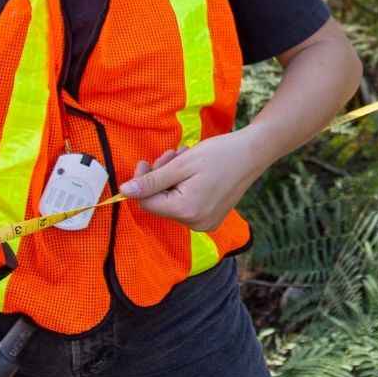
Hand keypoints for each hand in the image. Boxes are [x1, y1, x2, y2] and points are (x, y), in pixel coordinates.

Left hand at [118, 131, 264, 231]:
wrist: (253, 153)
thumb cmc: (219, 154)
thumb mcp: (181, 164)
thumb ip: (152, 181)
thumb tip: (124, 192)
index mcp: (186, 210)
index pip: (147, 203)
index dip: (141, 182)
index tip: (146, 161)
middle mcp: (195, 223)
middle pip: (160, 203)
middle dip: (160, 177)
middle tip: (171, 154)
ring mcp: (205, 223)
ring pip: (172, 202)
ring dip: (172, 179)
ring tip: (185, 158)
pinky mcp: (211, 218)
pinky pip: (186, 205)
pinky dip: (184, 187)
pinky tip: (194, 170)